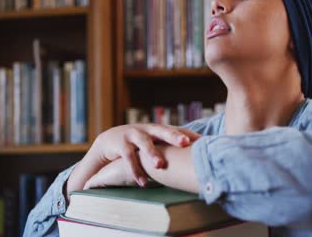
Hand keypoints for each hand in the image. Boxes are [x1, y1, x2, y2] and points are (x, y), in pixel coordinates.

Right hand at [67, 124, 200, 192]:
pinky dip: (136, 170)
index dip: (189, 135)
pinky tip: (143, 182)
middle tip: (185, 143)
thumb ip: (169, 148)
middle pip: (162, 130)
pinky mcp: (120, 144)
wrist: (109, 140)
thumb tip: (194, 159)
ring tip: (159, 165)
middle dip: (174, 136)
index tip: (203, 140)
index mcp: (158, 129)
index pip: (177, 130)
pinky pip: (129, 158)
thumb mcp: (153, 143)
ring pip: (144, 143)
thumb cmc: (138, 144)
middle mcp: (147, 129)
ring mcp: (133, 134)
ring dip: (152, 154)